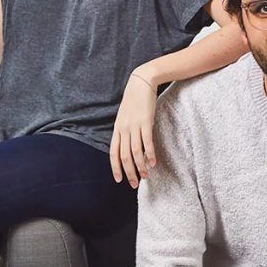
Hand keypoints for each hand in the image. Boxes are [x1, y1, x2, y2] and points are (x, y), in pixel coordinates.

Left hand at [110, 71, 157, 188]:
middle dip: (129, 172)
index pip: (113, 153)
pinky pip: (147, 142)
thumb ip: (125, 131)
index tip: (119, 180)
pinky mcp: (146, 121)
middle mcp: (124, 129)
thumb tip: (127, 146)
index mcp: (117, 129)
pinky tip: (153, 162)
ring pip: (136, 152)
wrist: (141, 82)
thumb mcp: (124, 117)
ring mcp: (134, 125)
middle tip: (135, 184)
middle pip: (124, 156)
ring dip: (140, 166)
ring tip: (146, 176)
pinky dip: (150, 154)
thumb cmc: (134, 101)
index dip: (116, 167)